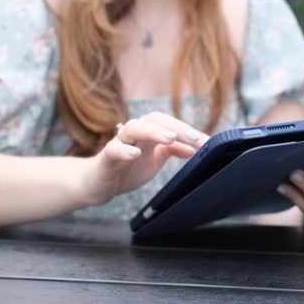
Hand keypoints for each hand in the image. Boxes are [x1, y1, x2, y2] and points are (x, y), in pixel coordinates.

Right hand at [81, 112, 209, 205]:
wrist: (98, 183)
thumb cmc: (128, 168)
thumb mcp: (155, 159)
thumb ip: (173, 150)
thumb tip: (195, 148)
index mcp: (147, 133)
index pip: (168, 122)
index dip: (186, 129)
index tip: (205, 141)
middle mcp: (133, 134)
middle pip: (153, 120)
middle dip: (175, 127)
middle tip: (193, 138)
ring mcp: (118, 144)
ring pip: (133, 128)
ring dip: (153, 132)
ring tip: (170, 138)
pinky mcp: (105, 158)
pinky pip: (113, 150)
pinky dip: (124, 151)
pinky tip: (135, 155)